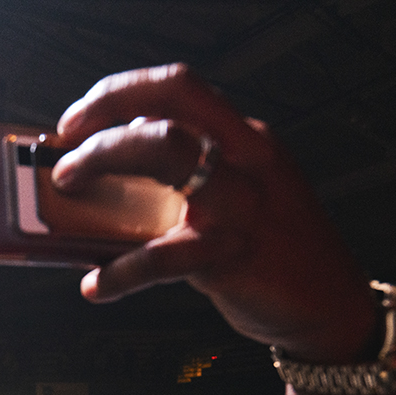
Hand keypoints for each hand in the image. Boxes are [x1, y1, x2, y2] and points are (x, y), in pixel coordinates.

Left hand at [54, 64, 376, 363]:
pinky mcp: (231, 256)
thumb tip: (109, 167)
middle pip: (170, 111)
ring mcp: (241, 205)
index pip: (178, 88)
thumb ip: (184, 174)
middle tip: (66, 157)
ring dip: (103, 165)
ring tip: (68, 191)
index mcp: (243, 139)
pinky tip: (96, 285)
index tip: (75, 119)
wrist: (329, 304)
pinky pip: (162, 257)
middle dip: (103, 123)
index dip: (118, 94)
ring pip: (168, 158)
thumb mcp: (236, 193)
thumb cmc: (271, 249)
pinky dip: (119, 272)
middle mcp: (246, 160)